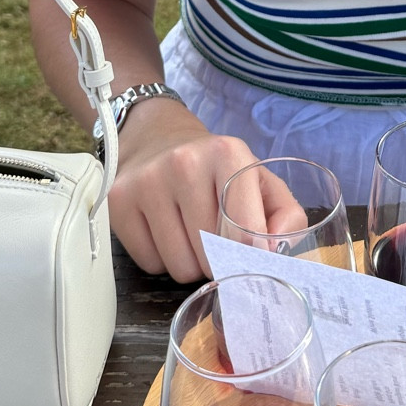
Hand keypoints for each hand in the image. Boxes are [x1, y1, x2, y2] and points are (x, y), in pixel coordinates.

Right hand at [107, 98, 306, 280]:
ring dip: (190, 263)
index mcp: (228, 153)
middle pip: (212, 256)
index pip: (245, 233)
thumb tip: (277, 254)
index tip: (252, 261)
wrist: (157, 138)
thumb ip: (286, 215)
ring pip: (180, 267)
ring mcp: (148, 181)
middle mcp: (185, 162)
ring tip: (190, 233)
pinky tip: (164, 231)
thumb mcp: (260, 181)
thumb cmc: (217, 169)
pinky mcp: (119, 202)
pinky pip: (150, 264)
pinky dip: (161, 259)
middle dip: (219, 259)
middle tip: (216, 238)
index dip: (251, 258)